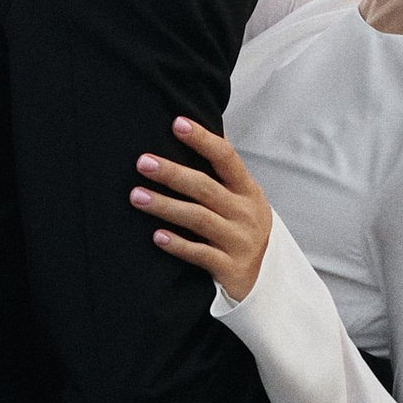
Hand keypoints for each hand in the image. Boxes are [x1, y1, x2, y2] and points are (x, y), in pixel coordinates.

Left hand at [131, 116, 273, 300]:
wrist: (266, 279)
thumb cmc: (244, 229)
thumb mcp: (244, 197)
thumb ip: (226, 169)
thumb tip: (213, 128)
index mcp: (247, 191)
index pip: (226, 158)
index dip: (202, 140)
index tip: (177, 123)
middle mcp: (245, 213)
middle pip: (206, 188)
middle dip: (173, 173)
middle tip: (142, 162)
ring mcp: (239, 241)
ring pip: (199, 219)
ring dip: (166, 206)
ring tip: (137, 196)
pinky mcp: (230, 268)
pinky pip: (201, 255)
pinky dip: (178, 245)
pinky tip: (156, 236)